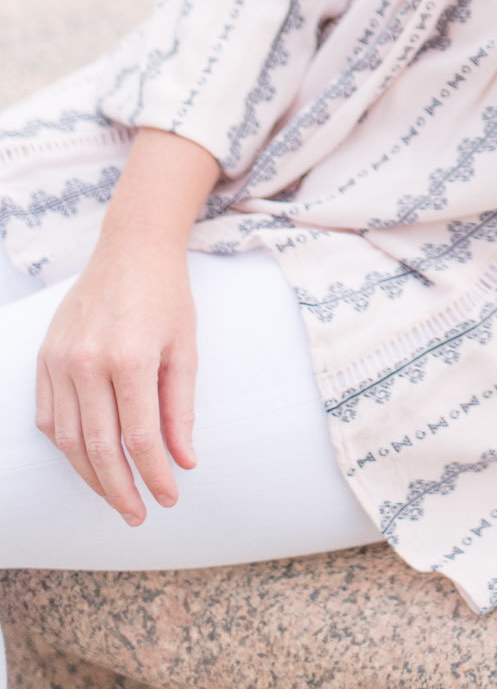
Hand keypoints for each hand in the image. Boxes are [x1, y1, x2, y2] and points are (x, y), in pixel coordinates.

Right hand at [35, 227, 198, 524]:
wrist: (131, 247)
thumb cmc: (166, 295)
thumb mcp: (186, 347)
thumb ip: (181, 408)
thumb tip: (184, 461)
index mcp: (130, 358)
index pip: (140, 439)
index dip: (154, 476)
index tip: (168, 498)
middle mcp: (88, 362)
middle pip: (99, 449)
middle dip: (120, 490)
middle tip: (137, 513)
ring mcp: (60, 360)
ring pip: (69, 440)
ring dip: (91, 475)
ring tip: (115, 494)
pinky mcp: (44, 357)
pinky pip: (49, 418)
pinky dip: (67, 445)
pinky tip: (88, 458)